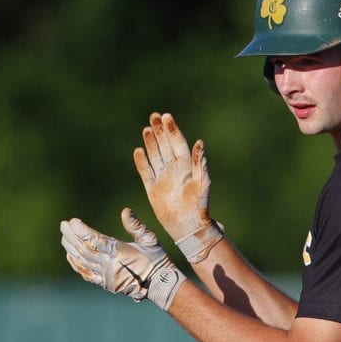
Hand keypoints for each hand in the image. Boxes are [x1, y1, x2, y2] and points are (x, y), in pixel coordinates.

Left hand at [60, 207, 185, 310]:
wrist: (159, 284)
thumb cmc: (156, 259)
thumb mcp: (150, 239)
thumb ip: (136, 225)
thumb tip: (125, 210)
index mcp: (120, 253)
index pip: (95, 240)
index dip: (82, 230)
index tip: (73, 221)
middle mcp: (109, 265)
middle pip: (84, 249)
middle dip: (72, 236)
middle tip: (63, 224)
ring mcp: (106, 276)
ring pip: (82, 261)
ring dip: (71, 248)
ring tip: (64, 236)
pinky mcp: (105, 283)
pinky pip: (86, 274)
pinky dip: (76, 264)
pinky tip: (70, 256)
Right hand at [133, 113, 223, 262]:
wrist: (188, 225)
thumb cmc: (199, 205)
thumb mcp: (202, 182)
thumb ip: (200, 163)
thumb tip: (200, 143)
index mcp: (187, 165)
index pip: (177, 142)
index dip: (172, 129)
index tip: (166, 117)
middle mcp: (174, 169)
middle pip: (165, 145)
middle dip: (159, 130)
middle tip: (154, 116)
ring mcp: (163, 178)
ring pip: (155, 155)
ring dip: (151, 142)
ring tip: (146, 128)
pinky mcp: (153, 188)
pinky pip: (146, 171)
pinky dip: (142, 162)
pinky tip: (138, 151)